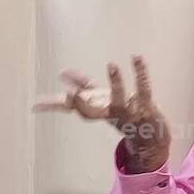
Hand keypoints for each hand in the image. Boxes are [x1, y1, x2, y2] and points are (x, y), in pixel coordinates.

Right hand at [33, 55, 170, 173]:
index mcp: (97, 112)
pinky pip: (143, 88)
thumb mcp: (100, 102)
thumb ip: (83, 87)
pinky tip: (137, 57)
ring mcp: (128, 111)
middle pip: (92, 112)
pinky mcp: (146, 105)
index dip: (57, 105)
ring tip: (111, 65)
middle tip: (69, 94)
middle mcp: (109, 114)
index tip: (41, 101)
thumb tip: (63, 74)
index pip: (74, 108)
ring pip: (120, 99)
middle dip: (80, 104)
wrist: (151, 136)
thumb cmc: (121, 114)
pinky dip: (140, 73)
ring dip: (115, 84)